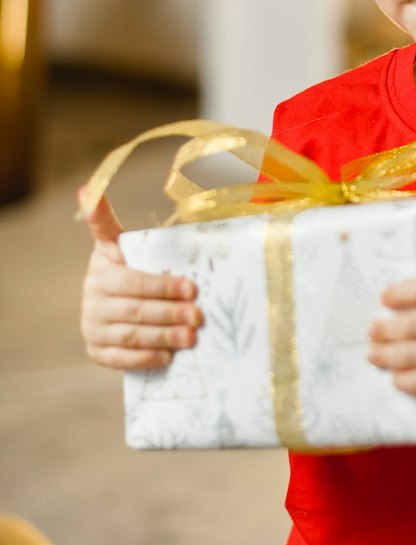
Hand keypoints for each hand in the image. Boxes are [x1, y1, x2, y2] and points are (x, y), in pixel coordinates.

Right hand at [79, 192, 202, 370]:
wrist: (109, 303)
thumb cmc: (127, 266)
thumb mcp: (120, 243)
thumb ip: (106, 219)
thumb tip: (87, 185)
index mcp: (102, 267)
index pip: (135, 280)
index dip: (162, 285)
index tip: (190, 287)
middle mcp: (93, 296)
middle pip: (137, 308)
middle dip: (171, 312)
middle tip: (199, 315)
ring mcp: (92, 324)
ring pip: (132, 334)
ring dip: (163, 336)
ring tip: (191, 337)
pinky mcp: (96, 349)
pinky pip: (120, 358)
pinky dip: (144, 358)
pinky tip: (167, 357)